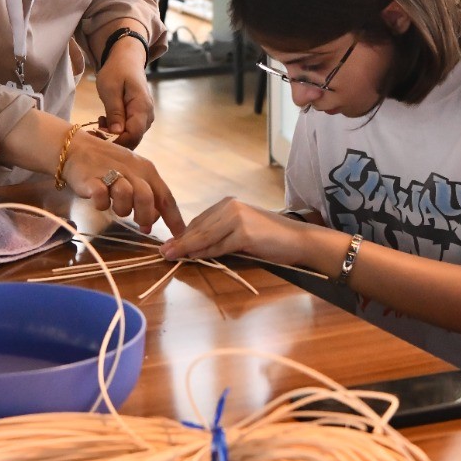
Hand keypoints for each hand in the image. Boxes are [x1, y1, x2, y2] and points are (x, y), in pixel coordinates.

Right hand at [61, 130, 183, 235]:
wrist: (77, 149)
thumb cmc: (108, 164)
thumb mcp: (133, 175)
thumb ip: (146, 195)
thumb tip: (153, 221)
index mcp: (147, 170)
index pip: (165, 196)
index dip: (173, 217)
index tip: (179, 235)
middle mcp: (132, 170)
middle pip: (147, 198)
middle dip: (145, 216)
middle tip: (141, 225)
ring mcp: (112, 173)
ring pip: (125, 196)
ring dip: (122, 208)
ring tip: (115, 206)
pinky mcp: (92, 180)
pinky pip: (101, 197)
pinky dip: (102, 204)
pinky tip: (99, 201)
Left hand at [94, 37, 154, 147]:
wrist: (127, 59)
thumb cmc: (117, 70)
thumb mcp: (110, 89)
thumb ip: (114, 111)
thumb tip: (116, 133)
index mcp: (142, 108)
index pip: (133, 136)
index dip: (116, 141)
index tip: (97, 136)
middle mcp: (148, 116)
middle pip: (132, 139)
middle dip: (112, 139)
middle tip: (94, 129)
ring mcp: (145, 118)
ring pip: (130, 137)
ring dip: (113, 135)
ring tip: (99, 121)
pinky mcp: (140, 118)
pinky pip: (129, 131)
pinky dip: (116, 130)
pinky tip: (105, 120)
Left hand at [160, 198, 317, 268]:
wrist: (297, 240)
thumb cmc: (270, 238)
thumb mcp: (240, 232)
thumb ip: (219, 234)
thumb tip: (192, 247)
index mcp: (228, 203)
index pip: (199, 220)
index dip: (183, 234)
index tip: (169, 244)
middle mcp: (231, 206)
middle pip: (199, 227)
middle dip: (180, 241)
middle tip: (163, 252)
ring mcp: (237, 218)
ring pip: (205, 236)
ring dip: (186, 248)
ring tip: (170, 255)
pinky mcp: (244, 233)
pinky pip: (219, 246)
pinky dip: (205, 253)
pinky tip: (193, 257)